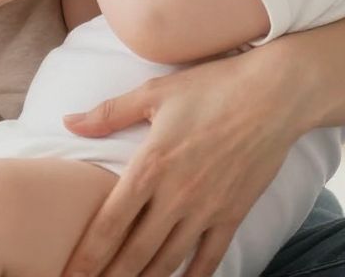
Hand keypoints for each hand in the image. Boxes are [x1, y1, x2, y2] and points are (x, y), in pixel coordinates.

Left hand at [61, 50, 304, 276]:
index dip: (87, 256)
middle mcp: (176, 196)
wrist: (275, 94)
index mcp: (150, 166)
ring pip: (167, 261)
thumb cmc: (214, 87)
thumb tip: (68, 123)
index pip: (109, 224)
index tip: (70, 275)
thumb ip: (109, 113)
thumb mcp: (155, 93)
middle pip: (134, 253)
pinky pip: (210, 258)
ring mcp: (206, 209)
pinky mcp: (233, 214)